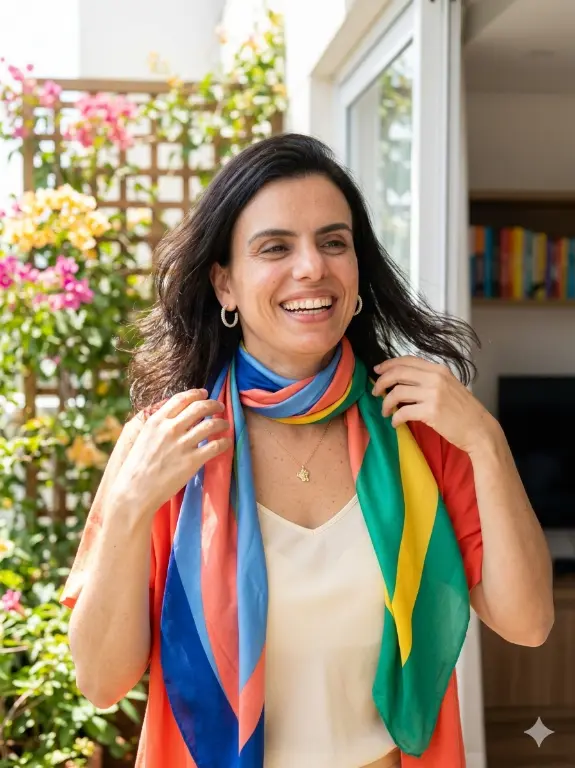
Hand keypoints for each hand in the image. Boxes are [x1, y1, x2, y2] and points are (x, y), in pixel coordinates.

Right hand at [114, 389, 231, 515]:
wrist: (134, 492)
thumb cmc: (136, 468)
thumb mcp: (142, 438)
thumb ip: (158, 425)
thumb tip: (174, 416)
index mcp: (156, 421)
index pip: (181, 398)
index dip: (196, 394)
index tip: (204, 393)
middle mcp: (170, 429)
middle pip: (199, 407)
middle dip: (213, 404)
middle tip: (220, 407)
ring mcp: (182, 445)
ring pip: (211, 425)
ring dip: (221, 423)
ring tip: (225, 425)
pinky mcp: (192, 461)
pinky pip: (215, 446)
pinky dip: (224, 442)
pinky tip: (226, 443)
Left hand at [372, 356, 497, 454]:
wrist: (479, 429)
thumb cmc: (464, 411)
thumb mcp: (449, 387)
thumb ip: (429, 380)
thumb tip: (402, 382)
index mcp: (439, 370)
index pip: (407, 360)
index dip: (389, 364)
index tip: (377, 370)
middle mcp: (436, 378)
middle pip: (398, 373)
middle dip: (381, 382)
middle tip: (376, 392)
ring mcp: (434, 394)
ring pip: (397, 392)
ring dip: (386, 403)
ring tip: (385, 411)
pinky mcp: (431, 411)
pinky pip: (403, 412)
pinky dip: (395, 418)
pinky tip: (395, 422)